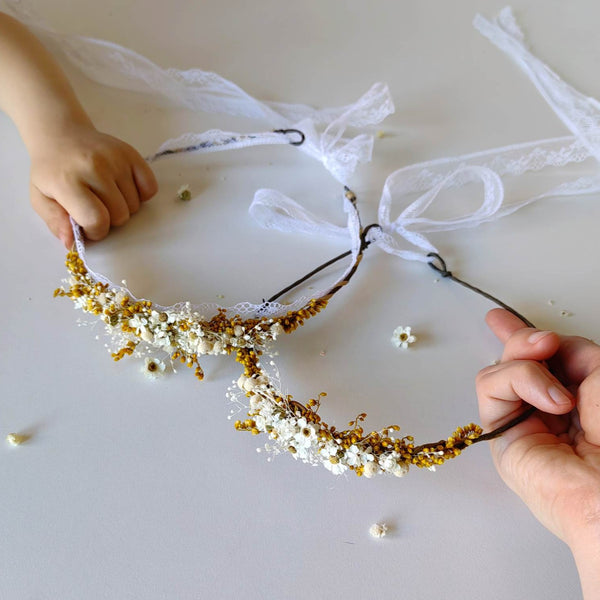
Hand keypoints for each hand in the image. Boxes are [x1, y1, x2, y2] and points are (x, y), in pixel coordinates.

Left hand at [28, 122, 156, 246]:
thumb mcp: (41, 199)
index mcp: (67, 181)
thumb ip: (55, 222)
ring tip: (107, 194)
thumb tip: (72, 244)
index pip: (97, 220)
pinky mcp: (132, 155)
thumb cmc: (52, 172)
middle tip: (96, 206)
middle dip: (109, 219)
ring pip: (135, 205)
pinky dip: (141, 195)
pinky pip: (150, 189)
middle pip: (119, 215)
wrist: (61, 136)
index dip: (95, 231)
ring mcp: (115, 159)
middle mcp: (94, 167)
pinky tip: (124, 188)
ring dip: (123, 207)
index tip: (88, 225)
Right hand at [476, 309, 599, 550]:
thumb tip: (544, 344)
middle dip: (521, 340)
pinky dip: (519, 380)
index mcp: (573, 400)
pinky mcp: (500, 434)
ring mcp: (520, 422)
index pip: (538, 362)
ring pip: (496, 368)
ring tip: (561, 391)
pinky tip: (554, 402)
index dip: (520, 339)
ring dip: (525, 363)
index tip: (500, 319)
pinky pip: (490, 386)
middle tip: (545, 342)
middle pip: (512, 360)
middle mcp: (542, 410)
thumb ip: (575, 353)